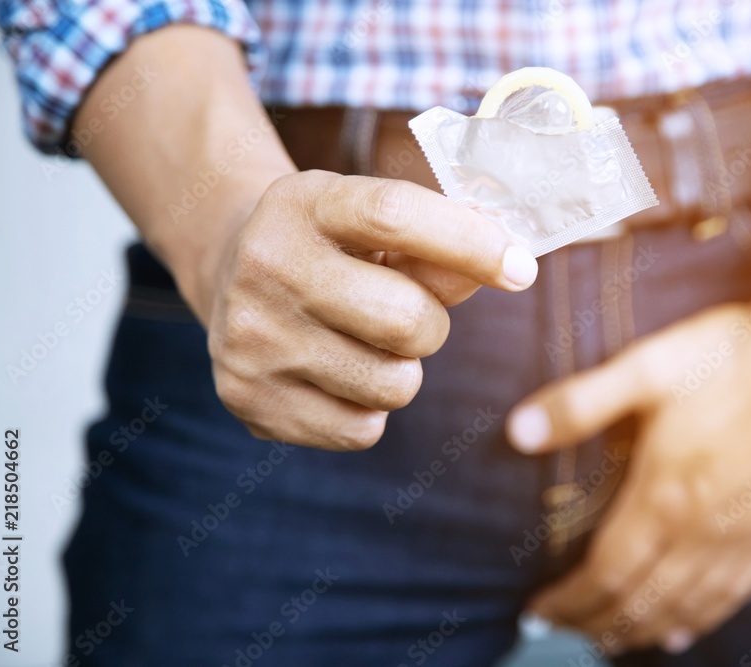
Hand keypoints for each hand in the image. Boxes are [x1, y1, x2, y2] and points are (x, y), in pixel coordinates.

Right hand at [197, 171, 537, 448]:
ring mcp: (250, 339)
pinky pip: (361, 430)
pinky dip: (367, 410)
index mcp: (305, 204)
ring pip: (393, 385)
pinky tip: (334, 375)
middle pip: (405, 319)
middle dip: (432, 326)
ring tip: (364, 344)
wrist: (229, 272)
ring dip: (401, 371)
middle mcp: (267, 266)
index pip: (394, 215)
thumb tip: (512, 267)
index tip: (521, 268)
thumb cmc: (331, 247)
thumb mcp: (372, 225)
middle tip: (410, 316)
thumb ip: (439, 246)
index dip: (470, 242)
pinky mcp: (249, 400)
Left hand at [507, 293, 750, 652]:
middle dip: (598, 622)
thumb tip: (515, 431)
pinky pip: (736, 591)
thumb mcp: (643, 369)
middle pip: (643, 600)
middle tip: (566, 633)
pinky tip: (687, 628)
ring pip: (689, 605)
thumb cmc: (729, 356)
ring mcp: (749, 534)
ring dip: (645, 628)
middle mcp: (706, 530)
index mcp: (666, 498)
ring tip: (614, 641)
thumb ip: (578, 405)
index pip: (605, 574)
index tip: (537, 612)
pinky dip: (702, 618)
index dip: (568, 602)